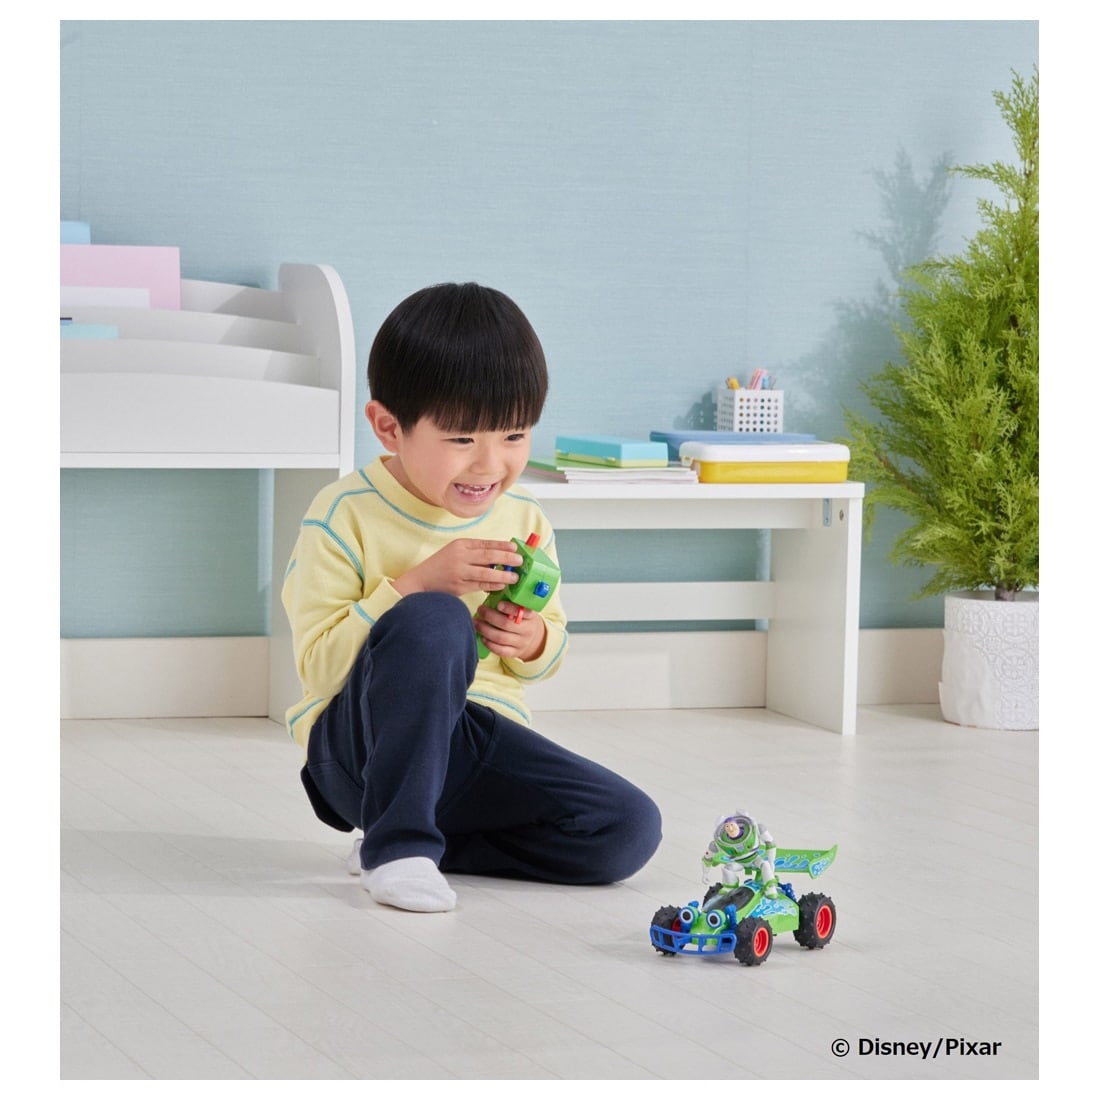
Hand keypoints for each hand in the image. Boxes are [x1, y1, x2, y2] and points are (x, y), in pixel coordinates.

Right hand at [393, 539, 521, 598]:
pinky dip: (492, 585)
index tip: (515, 548)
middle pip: (488, 556)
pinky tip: (501, 585)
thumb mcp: (455, 552)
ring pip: (486, 573)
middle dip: (506, 559)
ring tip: (515, 577)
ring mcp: (459, 572)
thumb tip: (499, 557)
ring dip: (503, 575)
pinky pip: (480, 585)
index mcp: (460, 545)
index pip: (485, 544)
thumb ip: (474, 553)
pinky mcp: (459, 586)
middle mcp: (460, 556)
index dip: (502, 546)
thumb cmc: (440, 566)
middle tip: (520, 561)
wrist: (420, 582)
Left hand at [474, 600, 547, 660]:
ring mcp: (522, 643)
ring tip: (476, 622)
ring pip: (500, 638)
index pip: (522, 612)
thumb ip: (510, 601)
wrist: (533, 639)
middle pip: (507, 624)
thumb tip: (490, 588)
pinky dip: (489, 644)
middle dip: (490, 616)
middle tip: (480, 610)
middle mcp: (528, 630)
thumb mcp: (522, 609)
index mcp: (530, 616)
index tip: (498, 604)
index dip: (509, 608)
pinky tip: (483, 637)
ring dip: (485, 630)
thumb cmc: (523, 619)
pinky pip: (500, 650)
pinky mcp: (515, 652)